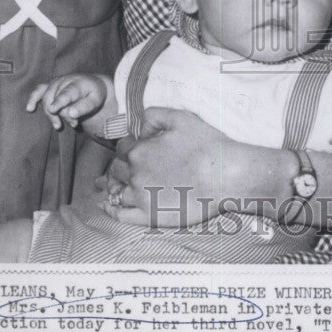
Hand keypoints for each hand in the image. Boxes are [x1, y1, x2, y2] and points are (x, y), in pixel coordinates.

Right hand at [26, 74, 106, 130]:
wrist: (92, 85)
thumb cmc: (93, 95)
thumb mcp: (95, 101)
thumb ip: (84, 107)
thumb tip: (71, 114)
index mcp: (77, 83)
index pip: (67, 93)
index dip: (59, 101)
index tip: (52, 110)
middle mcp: (64, 80)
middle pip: (56, 99)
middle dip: (62, 114)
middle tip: (74, 124)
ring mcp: (55, 82)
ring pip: (47, 99)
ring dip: (51, 114)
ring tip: (59, 126)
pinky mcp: (49, 86)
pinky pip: (38, 90)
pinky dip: (33, 98)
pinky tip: (29, 108)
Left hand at [97, 107, 230, 227]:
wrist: (224, 174)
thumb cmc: (206, 145)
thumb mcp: (179, 118)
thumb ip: (153, 116)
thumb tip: (138, 125)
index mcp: (140, 150)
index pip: (123, 147)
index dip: (129, 146)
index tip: (136, 148)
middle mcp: (135, 174)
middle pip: (116, 169)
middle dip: (120, 165)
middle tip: (127, 167)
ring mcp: (141, 196)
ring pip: (115, 190)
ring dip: (112, 186)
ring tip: (111, 185)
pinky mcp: (150, 216)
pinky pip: (121, 214)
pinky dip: (110, 209)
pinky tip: (107, 205)